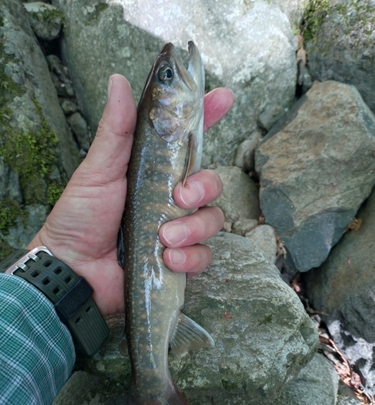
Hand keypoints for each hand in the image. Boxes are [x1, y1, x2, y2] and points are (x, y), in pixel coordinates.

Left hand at [28, 75, 233, 315]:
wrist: (74, 269)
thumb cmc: (81, 217)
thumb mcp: (98, 171)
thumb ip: (116, 131)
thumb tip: (118, 80)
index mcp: (155, 171)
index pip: (188, 140)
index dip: (208, 116)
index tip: (223, 97)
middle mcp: (171, 197)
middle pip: (212, 182)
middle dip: (205, 187)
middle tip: (180, 197)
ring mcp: (178, 228)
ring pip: (213, 220)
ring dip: (193, 228)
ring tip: (164, 238)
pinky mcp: (180, 259)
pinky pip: (204, 255)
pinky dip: (189, 257)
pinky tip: (166, 259)